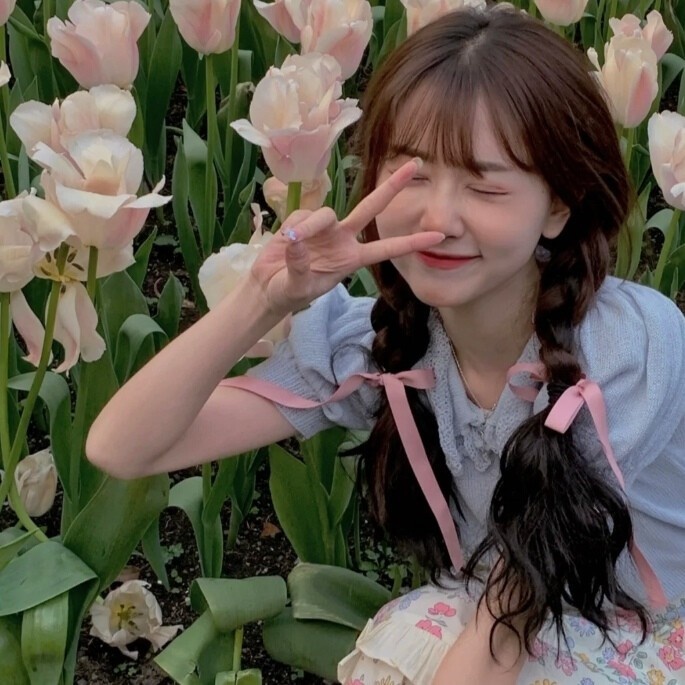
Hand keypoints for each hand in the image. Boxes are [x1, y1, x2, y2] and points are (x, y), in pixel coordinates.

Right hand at [248, 159, 444, 316]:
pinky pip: (301, 217)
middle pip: (372, 208)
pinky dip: (292, 229)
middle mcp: (342, 239)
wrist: (267, 287)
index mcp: (351, 259)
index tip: (439, 236)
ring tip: (289, 243)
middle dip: (393, 186)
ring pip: (324, 214)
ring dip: (308, 227)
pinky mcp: (302, 220)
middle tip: (416, 163)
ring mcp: (324, 228)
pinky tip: (283, 241)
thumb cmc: (288, 293)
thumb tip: (296, 241)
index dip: (411, 242)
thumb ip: (299, 266)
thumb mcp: (296, 287)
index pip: (386, 249)